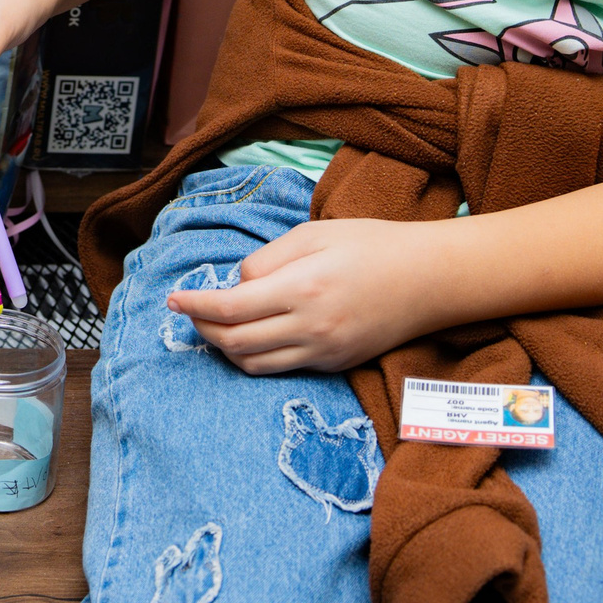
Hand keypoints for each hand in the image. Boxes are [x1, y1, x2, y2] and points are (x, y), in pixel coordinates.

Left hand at [164, 216, 446, 373]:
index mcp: (301, 289)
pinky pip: (283, 368)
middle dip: (203, 330)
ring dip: (226, 349)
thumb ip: (267, 260)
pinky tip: (250, 336)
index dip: (194, 306)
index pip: (229, 308)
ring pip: (255, 364)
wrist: (430, 279)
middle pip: (235, 343)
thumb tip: (237, 283)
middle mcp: (310, 328)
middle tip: (189, 313)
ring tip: (214, 327)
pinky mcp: (336, 363)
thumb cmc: (371, 244)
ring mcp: (324, 351)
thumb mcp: (313, 234)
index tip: (172, 300)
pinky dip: (256, 357)